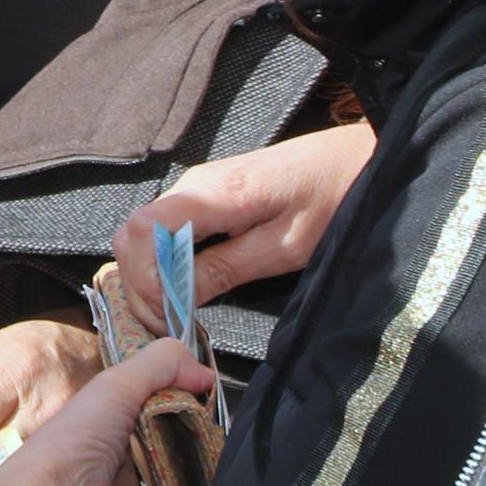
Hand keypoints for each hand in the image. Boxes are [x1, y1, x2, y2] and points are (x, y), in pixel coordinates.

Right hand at [111, 121, 376, 322]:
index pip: (145, 230)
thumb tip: (175, 300)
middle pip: (133, 236)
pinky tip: (183, 291)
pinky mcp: (201, 199)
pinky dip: (159, 266)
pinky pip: (161, 233)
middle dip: (139, 286)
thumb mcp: (286, 248)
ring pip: (141, 235)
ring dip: (146, 278)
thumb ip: (227, 268)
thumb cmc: (330, 199)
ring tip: (175, 315)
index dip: (145, 278)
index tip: (170, 314)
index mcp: (213, 194)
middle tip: (169, 327)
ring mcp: (192, 190)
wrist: (352, 159)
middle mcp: (191, 185)